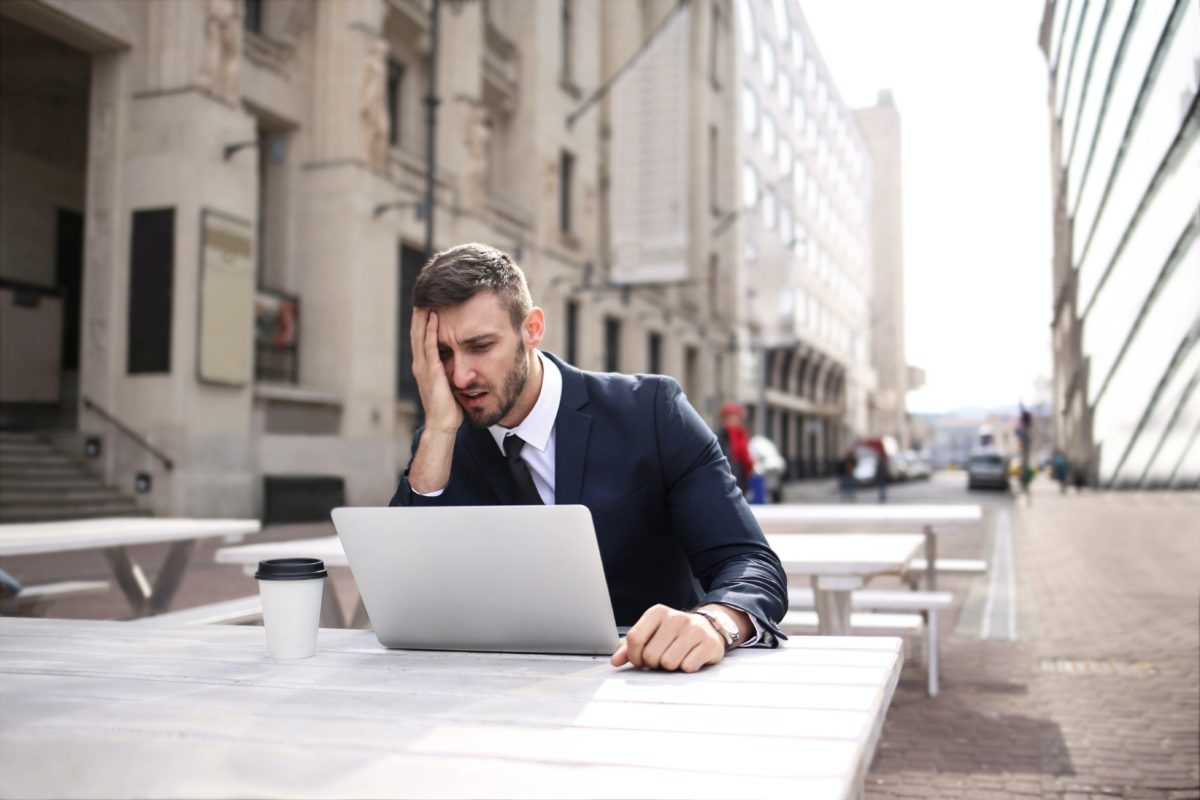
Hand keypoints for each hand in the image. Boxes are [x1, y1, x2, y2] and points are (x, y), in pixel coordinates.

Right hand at [411, 308, 461, 434]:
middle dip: (421, 310)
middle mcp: (420, 363)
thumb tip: (462, 359)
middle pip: (417, 330)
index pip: (422, 335)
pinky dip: (431, 330)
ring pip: (421, 334)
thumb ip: (452, 368)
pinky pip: (430, 346)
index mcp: (424, 365)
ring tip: (427, 296)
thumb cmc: (449, 407)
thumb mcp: (450, 382)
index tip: (430, 299)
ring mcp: (423, 367)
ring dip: (424, 315)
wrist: (443, 425)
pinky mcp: (430, 371)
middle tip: (424, 291)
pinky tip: (435, 316)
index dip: (424, 317)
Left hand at [610, 604, 726, 672]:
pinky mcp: (709, 644)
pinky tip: (691, 659)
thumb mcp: (652, 634)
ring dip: (671, 667)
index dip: (634, 656)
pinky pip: (688, 667)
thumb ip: (630, 647)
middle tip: (663, 658)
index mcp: (657, 612)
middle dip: (654, 663)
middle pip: (651, 655)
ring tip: (677, 657)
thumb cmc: (674, 635)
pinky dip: (687, 668)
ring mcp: (694, 630)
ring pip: (668, 663)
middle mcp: (676, 617)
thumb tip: (615, 661)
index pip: (635, 638)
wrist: (709, 628)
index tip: (641, 661)